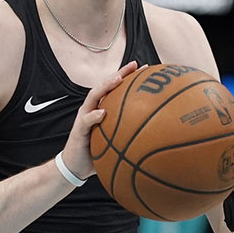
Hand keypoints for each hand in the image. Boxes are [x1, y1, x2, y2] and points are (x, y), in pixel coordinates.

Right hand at [61, 61, 141, 178]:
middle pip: (106, 85)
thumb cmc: (98, 154)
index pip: (116, 88)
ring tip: (118, 80)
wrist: (76, 167)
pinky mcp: (78, 130)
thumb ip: (131, 136)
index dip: (129, 77)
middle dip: (120, 74)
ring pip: (94, 96)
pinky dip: (94, 116)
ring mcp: (84, 117)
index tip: (146, 69)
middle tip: (135, 65)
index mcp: (103, 109)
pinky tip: (102, 112)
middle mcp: (93, 108)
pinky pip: (86, 121)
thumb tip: (158, 138)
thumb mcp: (117, 143)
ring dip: (106, 87)